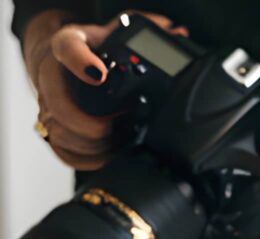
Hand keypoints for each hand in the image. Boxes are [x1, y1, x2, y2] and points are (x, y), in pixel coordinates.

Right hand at [21, 10, 186, 169]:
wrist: (71, 60)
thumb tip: (178, 33)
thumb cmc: (96, 47)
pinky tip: (105, 156)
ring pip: (59, 132)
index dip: (81, 63)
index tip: (100, 74)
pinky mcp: (53, 126)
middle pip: (58, 105)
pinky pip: (61, 149)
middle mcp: (53, 75)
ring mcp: (49, 103)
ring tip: (115, 144)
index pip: (68, 48)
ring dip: (89, 144)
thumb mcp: (117, 31)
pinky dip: (85, 157)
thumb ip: (145, 28)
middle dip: (90, 123)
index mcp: (69, 45)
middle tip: (116, 127)